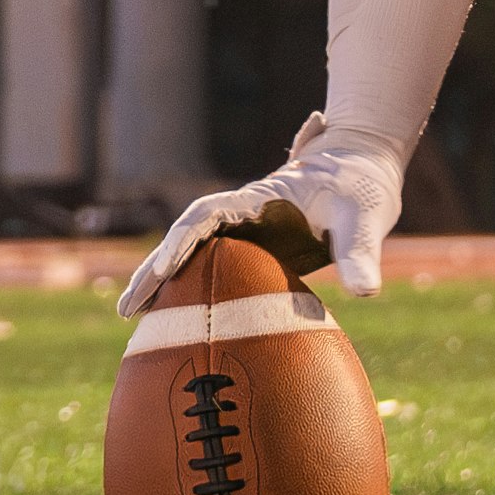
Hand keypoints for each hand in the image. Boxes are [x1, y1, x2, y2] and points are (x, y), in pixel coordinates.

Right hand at [114, 121, 403, 326]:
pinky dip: (193, 292)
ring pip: (194, 256)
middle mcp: (243, 213)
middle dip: (154, 269)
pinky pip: (216, 272)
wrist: (364, 167)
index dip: (183, 240)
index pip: (207, 214)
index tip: (166, 269)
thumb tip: (366, 292)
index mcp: (259, 197)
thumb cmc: (362, 184)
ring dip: (164, 282)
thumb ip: (361, 251)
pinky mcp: (256, 251)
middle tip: (127, 308)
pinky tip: (181, 326)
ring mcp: (246, 233)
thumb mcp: (365, 215)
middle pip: (185, 237)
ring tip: (134, 319)